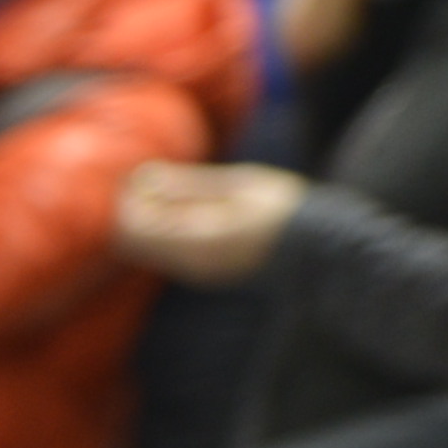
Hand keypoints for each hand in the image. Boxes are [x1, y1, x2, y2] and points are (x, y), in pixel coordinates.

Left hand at [111, 161, 307, 287]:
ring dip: (147, 221)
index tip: (143, 174)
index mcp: (199, 241)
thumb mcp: (239, 186)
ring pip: (145, 249)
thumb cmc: (284, 209)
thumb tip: (145, 177)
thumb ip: (189, 185)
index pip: (134, 225)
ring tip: (173, 193)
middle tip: (154, 181)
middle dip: (133, 210)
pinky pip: (164, 254)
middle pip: (132, 241)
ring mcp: (195, 272)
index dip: (129, 197)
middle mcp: (190, 264)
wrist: (318, 250)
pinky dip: (162, 231)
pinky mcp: (202, 274)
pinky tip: (185, 210)